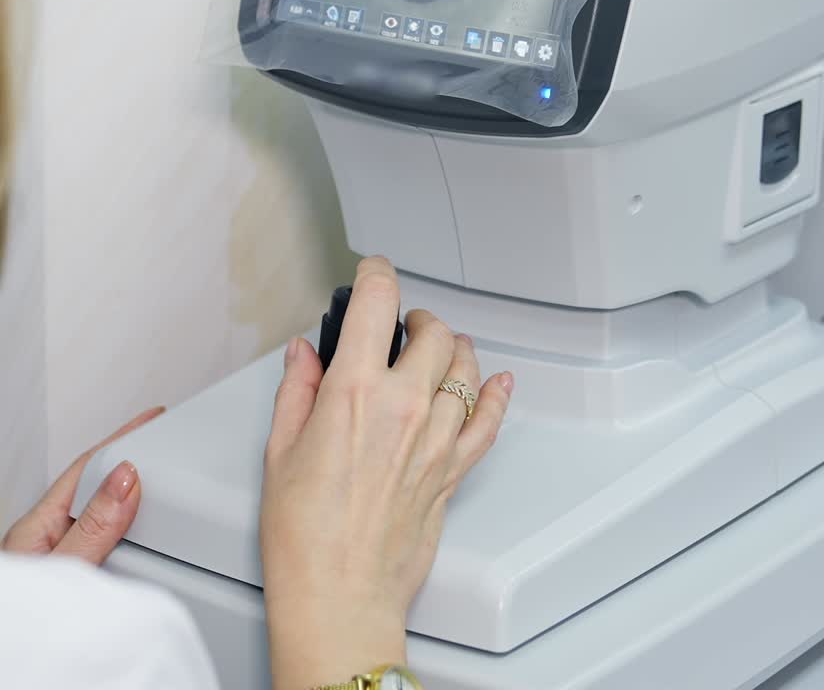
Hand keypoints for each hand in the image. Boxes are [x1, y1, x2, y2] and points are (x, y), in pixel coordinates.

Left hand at [2, 406, 164, 564]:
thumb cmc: (19, 615)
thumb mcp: (60, 571)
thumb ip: (94, 528)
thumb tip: (126, 475)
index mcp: (37, 528)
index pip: (88, 466)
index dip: (124, 438)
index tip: (155, 417)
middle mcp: (44, 537)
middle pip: (95, 482)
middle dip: (131, 456)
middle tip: (165, 435)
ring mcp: (54, 555)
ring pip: (99, 508)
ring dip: (129, 491)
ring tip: (159, 474)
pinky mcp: (68, 576)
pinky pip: (102, 534)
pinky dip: (124, 520)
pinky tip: (134, 522)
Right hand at [261, 256, 511, 688]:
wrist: (339, 596)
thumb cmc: (304, 535)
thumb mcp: (280, 451)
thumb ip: (297, 390)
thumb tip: (304, 354)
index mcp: (354, 392)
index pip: (377, 302)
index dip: (377, 274)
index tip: (373, 272)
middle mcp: (404, 405)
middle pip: (432, 331)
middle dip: (416, 319)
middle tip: (401, 327)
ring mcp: (436, 435)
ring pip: (466, 367)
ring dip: (453, 351)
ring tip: (438, 352)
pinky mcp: (454, 467)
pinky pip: (491, 419)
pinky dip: (499, 395)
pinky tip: (499, 382)